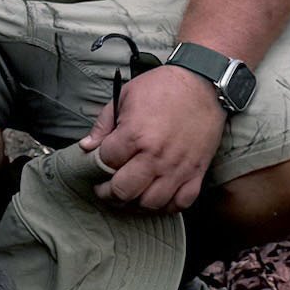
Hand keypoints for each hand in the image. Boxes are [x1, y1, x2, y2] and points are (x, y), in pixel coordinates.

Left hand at [78, 63, 225, 212]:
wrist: (203, 84)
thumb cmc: (162, 87)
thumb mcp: (124, 96)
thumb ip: (103, 124)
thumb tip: (86, 146)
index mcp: (134, 135)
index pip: (106, 163)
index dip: (98, 164)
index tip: (98, 163)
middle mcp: (156, 156)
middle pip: (124, 190)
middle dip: (109, 192)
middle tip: (106, 188)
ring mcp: (178, 167)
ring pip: (151, 203)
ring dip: (136, 202)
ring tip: (130, 193)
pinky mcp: (197, 172)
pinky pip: (181, 203)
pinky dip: (167, 205)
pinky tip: (157, 196)